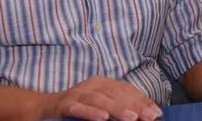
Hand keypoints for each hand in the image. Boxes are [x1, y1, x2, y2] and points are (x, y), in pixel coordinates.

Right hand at [38, 76, 162, 120]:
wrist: (44, 109)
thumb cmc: (79, 108)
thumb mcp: (101, 106)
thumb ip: (119, 107)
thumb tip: (146, 114)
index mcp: (102, 83)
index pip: (126, 89)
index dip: (142, 100)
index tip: (157, 113)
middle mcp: (91, 85)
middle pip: (116, 93)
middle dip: (134, 105)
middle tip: (149, 117)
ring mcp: (77, 94)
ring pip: (99, 99)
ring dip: (116, 108)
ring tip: (131, 118)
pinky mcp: (64, 104)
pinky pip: (78, 108)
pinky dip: (91, 112)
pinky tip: (103, 119)